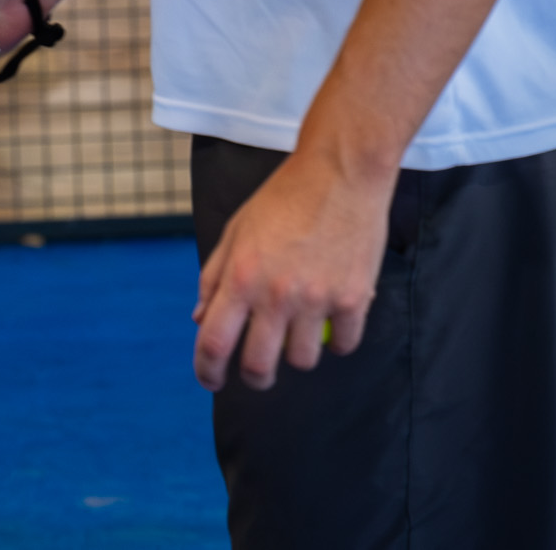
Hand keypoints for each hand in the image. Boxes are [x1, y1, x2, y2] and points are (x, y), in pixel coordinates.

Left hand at [192, 147, 387, 391]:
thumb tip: (201, 319)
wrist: (339, 174)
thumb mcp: (236, 231)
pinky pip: (343, 344)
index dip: (207, 370)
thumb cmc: (282, 199)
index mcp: (240, 276)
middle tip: (257, 371)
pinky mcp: (354, 299)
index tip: (210, 380)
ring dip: (296, 353)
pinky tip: (331, 320)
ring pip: (303, 360)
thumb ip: (215, 276)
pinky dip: (336, 341)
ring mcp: (317, 299)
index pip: (214, 341)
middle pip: (259, 365)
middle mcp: (276, 294)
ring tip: (298, 330)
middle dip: (254, 377)